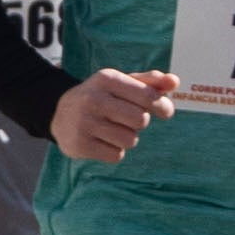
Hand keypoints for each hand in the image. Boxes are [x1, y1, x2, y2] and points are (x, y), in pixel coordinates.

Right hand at [51, 68, 180, 167]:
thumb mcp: (122, 83)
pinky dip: (114, 151)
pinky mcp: (80, 145)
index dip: (162, 106)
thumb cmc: (102, 96)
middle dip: (139, 123)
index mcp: (107, 79)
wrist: (59, 113)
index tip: (165, 111)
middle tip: (126, 119)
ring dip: (127, 138)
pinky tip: (102, 141)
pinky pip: (116, 156)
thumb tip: (175, 82)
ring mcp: (85, 123)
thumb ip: (150, 82)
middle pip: (141, 120)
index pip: (148, 96)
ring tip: (112, 130)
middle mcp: (94, 99)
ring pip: (130, 140)